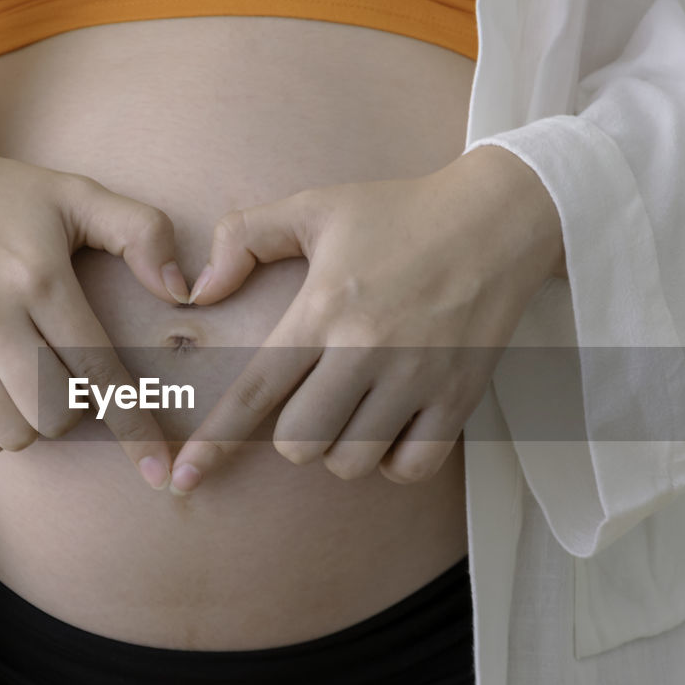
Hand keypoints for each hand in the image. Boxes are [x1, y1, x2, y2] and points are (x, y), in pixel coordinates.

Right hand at [0, 98, 189, 489]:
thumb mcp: (76, 195)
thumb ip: (142, 234)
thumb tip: (183, 291)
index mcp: (39, 278)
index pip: (99, 372)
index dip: (136, 424)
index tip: (157, 467)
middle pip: (56, 414)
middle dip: (77, 412)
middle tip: (68, 379)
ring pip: (11, 432)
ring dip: (33, 424)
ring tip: (30, 386)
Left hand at [168, 145, 565, 492]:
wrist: (499, 218)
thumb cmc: (399, 213)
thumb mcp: (315, 206)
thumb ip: (244, 238)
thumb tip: (198, 292)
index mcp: (323, 309)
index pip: (255, 392)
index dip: (215, 441)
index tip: (184, 477)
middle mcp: (366, 349)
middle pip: (299, 443)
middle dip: (293, 435)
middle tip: (314, 400)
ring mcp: (417, 378)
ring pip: (350, 463)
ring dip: (341, 450)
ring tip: (354, 411)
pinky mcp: (460, 398)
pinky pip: (409, 467)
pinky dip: (393, 461)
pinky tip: (392, 428)